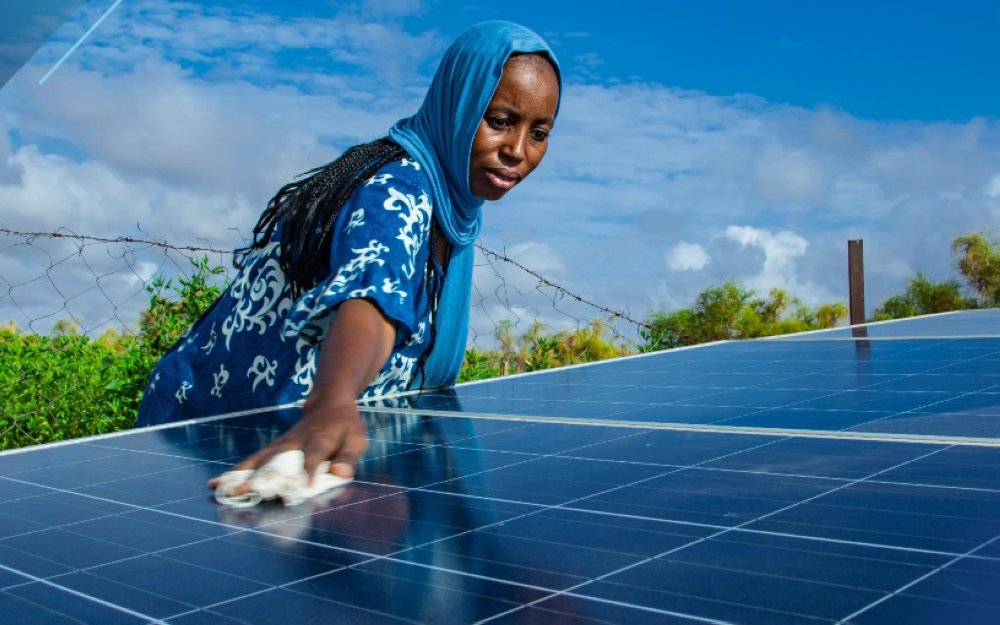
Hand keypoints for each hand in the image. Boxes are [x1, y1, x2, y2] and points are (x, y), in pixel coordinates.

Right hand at [208, 298, 390, 492]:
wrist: (328, 403)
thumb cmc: (344, 427)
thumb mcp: (355, 440)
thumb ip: (348, 457)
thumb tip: (341, 473)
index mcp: (320, 439)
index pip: (314, 455)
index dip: (310, 470)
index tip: (304, 488)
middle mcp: (295, 442)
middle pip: (277, 459)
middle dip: (262, 475)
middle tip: (245, 491)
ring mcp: (280, 445)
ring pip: (258, 460)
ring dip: (240, 475)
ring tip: (219, 489)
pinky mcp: (272, 449)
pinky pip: (252, 462)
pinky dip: (235, 473)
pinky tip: (217, 483)